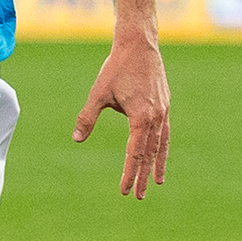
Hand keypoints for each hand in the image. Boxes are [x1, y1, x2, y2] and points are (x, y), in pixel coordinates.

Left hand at [72, 28, 170, 198]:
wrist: (138, 44)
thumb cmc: (116, 67)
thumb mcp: (98, 93)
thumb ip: (87, 117)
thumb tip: (76, 138)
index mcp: (141, 117)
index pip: (135, 153)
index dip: (130, 173)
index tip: (125, 190)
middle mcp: (156, 117)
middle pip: (150, 154)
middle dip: (143, 175)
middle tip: (138, 196)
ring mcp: (163, 111)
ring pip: (160, 145)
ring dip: (156, 164)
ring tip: (156, 182)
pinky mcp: (164, 105)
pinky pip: (165, 132)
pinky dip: (162, 147)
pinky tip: (159, 154)